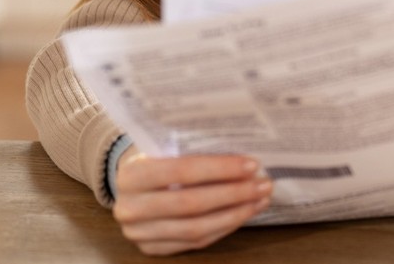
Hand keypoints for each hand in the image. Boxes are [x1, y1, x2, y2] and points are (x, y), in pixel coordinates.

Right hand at [112, 147, 272, 255]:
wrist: (129, 183)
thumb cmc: (155, 156)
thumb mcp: (164, 144)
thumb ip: (192, 148)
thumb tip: (244, 154)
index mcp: (132, 174)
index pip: (182, 171)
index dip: (220, 169)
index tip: (252, 165)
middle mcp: (130, 207)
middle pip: (191, 203)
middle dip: (233, 194)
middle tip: (264, 184)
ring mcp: (139, 233)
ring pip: (196, 228)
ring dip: (235, 214)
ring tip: (260, 200)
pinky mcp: (151, 249)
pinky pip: (195, 242)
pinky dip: (223, 227)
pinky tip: (243, 214)